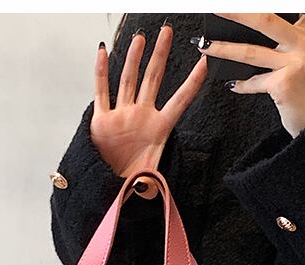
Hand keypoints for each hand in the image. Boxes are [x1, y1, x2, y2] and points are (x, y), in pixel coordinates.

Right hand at [92, 23, 207, 197]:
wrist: (109, 189)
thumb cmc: (133, 184)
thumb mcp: (150, 184)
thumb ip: (153, 184)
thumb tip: (153, 192)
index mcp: (159, 129)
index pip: (179, 101)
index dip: (192, 84)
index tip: (204, 64)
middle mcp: (141, 117)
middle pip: (153, 80)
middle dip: (160, 56)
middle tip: (167, 32)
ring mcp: (122, 116)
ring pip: (129, 80)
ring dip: (134, 59)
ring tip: (140, 38)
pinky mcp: (102, 121)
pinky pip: (101, 92)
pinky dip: (101, 72)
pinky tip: (103, 52)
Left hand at [195, 13, 304, 136]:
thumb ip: (290, 37)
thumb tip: (253, 23)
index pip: (284, 8)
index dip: (256, 7)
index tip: (235, 4)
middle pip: (264, 20)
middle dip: (236, 12)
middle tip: (215, 8)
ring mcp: (296, 62)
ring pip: (251, 51)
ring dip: (223, 49)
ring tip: (204, 45)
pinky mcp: (284, 84)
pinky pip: (254, 81)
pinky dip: (241, 84)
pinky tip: (232, 84)